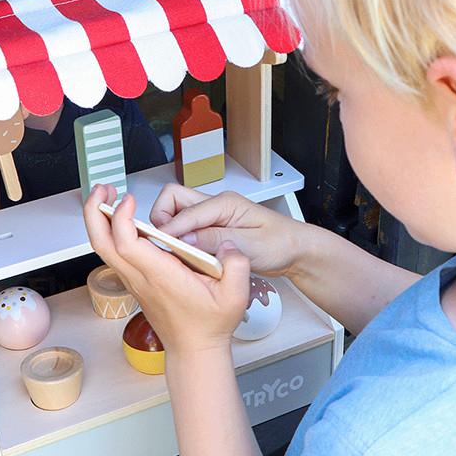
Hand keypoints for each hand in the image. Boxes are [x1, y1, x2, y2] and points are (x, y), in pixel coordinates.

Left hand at [83, 185, 251, 353]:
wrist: (194, 349)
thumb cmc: (209, 324)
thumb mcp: (236, 296)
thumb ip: (237, 265)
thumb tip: (228, 244)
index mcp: (161, 276)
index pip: (127, 244)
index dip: (122, 218)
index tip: (130, 199)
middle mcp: (141, 278)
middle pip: (102, 243)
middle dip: (95, 212)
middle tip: (103, 189)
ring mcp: (134, 280)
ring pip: (104, 248)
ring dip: (100, 220)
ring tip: (109, 196)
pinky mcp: (135, 281)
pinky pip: (114, 253)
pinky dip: (110, 232)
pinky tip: (123, 219)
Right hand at [150, 184, 304, 279]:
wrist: (295, 250)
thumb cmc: (280, 244)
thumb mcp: (250, 246)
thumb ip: (216, 240)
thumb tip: (186, 238)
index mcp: (226, 203)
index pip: (187, 211)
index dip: (170, 228)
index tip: (161, 244)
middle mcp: (216, 205)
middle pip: (173, 199)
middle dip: (161, 218)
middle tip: (161, 243)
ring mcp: (213, 217)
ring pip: (176, 213)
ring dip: (170, 229)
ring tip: (172, 251)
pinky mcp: (212, 229)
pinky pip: (186, 228)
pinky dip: (179, 239)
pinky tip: (184, 256)